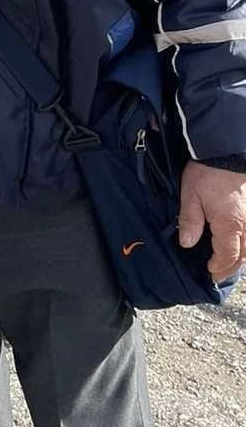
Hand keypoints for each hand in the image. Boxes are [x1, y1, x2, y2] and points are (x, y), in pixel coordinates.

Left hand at [178, 161, 245, 280]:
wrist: (226, 151)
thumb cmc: (207, 173)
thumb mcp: (190, 195)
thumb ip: (190, 221)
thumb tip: (187, 244)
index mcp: (230, 224)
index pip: (228, 256)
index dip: (218, 267)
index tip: (209, 271)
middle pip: (243, 256)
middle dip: (230, 268)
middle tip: (218, 274)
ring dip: (241, 258)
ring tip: (228, 262)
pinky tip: (240, 244)